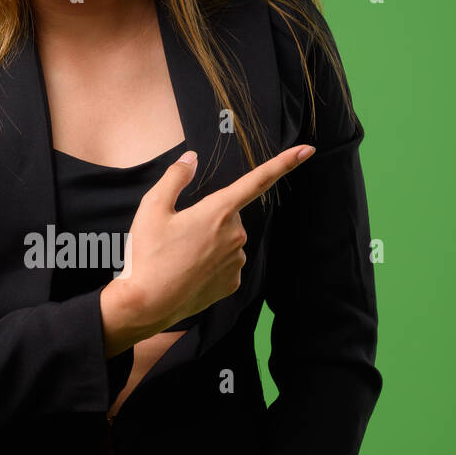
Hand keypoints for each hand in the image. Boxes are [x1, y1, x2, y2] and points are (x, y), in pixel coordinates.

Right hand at [100, 144, 314, 351]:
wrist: (148, 304)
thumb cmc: (148, 254)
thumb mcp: (152, 207)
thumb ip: (175, 177)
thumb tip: (191, 158)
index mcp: (218, 211)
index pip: (258, 180)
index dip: (284, 163)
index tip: (307, 150)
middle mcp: (235, 235)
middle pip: (227, 216)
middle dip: (207, 220)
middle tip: (177, 235)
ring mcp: (236, 261)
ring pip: (226, 241)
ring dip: (208, 244)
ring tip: (179, 257)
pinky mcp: (232, 283)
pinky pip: (225, 264)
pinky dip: (209, 265)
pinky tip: (189, 272)